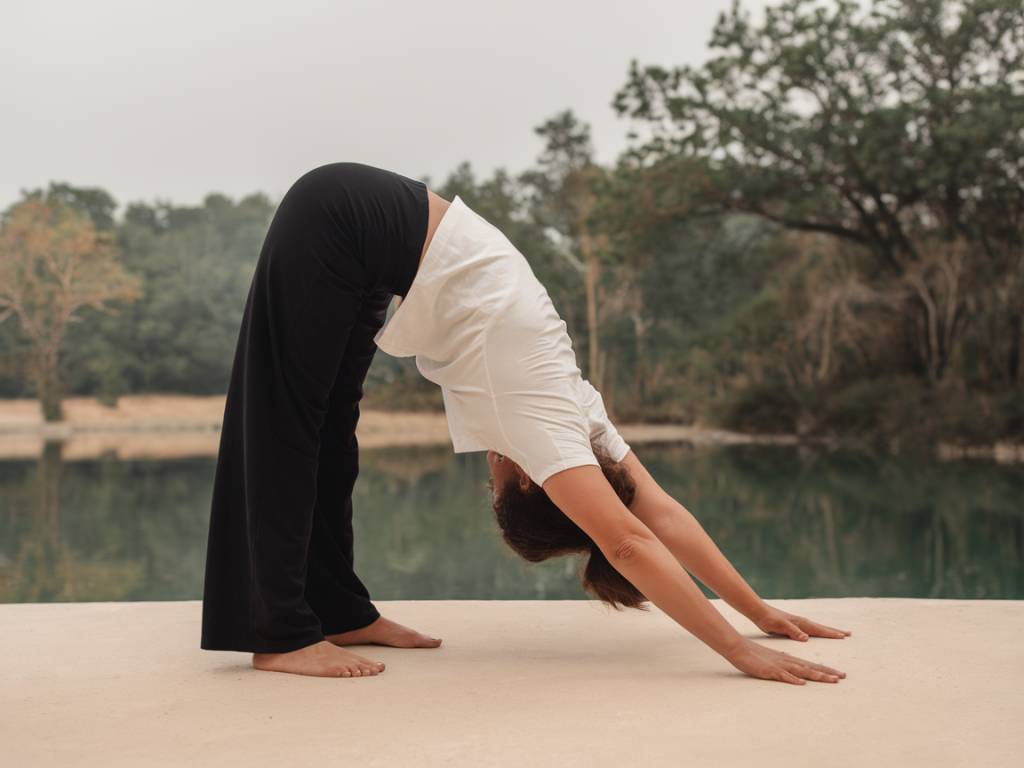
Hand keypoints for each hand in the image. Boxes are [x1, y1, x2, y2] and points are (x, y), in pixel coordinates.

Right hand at [724, 637, 845, 684]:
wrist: (738, 647)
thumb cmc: (754, 656)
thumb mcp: (773, 662)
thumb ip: (785, 667)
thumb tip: (796, 674)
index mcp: (789, 660)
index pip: (811, 665)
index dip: (825, 670)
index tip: (839, 675)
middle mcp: (787, 662)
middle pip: (810, 667)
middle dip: (827, 672)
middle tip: (843, 677)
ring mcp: (779, 665)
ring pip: (801, 671)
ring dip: (817, 675)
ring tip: (831, 680)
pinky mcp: (769, 670)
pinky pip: (783, 676)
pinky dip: (793, 679)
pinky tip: (802, 683)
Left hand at [750, 604, 851, 641]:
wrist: (759, 612)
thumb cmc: (769, 619)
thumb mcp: (780, 626)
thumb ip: (793, 632)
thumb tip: (807, 638)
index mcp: (800, 623)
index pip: (819, 630)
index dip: (831, 634)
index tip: (844, 636)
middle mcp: (801, 622)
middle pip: (821, 627)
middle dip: (834, 631)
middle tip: (848, 634)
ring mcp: (798, 623)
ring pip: (816, 628)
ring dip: (827, 630)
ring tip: (837, 633)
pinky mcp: (793, 626)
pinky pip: (810, 629)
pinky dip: (817, 631)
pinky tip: (817, 634)